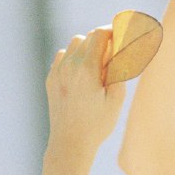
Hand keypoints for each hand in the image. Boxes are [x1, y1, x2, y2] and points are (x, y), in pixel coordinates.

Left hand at [45, 27, 125, 159]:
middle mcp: (69, 66)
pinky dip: (74, 57)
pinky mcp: (51, 79)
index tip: (123, 32)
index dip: (113, 30)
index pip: (100, 35)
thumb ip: (119, 70)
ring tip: (99, 63)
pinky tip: (83, 72)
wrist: (70, 143)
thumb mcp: (116, 98)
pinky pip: (63, 56)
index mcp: (87, 69)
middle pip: (87, 37)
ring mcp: (57, 72)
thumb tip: (121, 50)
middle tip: (115, 51)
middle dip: (103, 40)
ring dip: (88, 47)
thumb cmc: (97, 124)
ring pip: (74, 44)